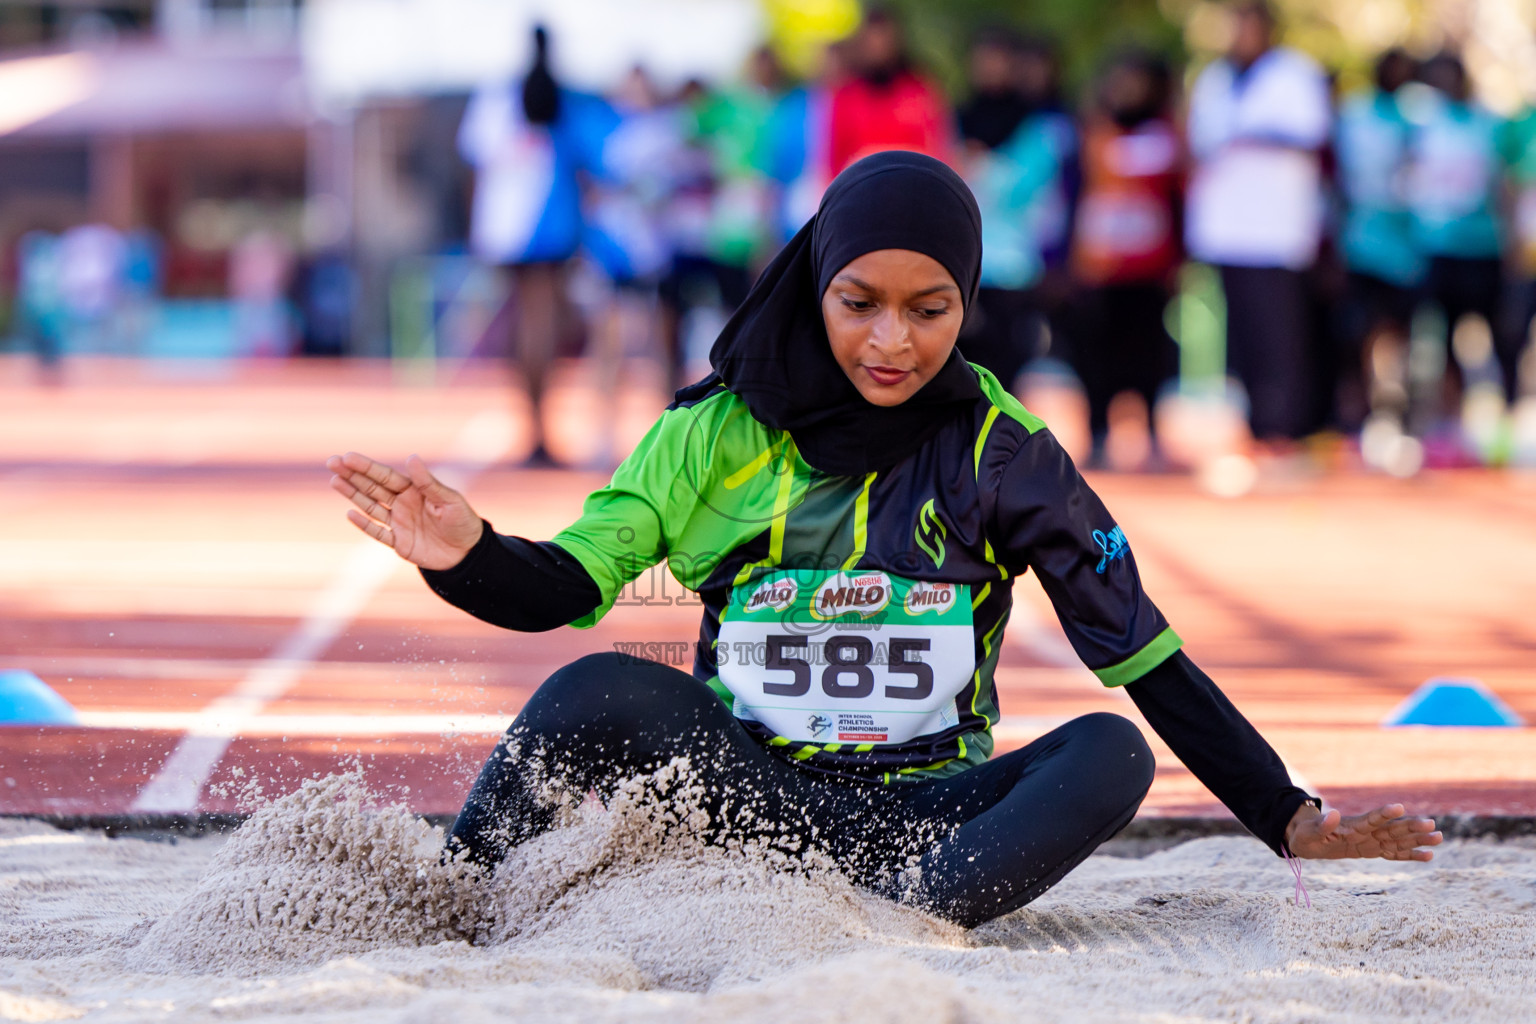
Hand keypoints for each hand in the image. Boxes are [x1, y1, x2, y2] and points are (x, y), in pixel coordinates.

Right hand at [326, 452, 482, 569]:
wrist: (468, 553)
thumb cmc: (463, 521)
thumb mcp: (449, 500)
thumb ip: (428, 482)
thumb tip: (412, 457)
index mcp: (414, 490)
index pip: (385, 475)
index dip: (366, 467)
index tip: (347, 457)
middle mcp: (403, 503)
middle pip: (373, 487)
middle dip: (352, 475)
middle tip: (332, 462)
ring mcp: (399, 523)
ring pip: (370, 506)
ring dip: (353, 494)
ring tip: (335, 481)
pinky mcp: (399, 542)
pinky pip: (378, 532)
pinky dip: (364, 524)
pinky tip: (350, 513)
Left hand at [1284, 802, 1441, 861]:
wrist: (1308, 840)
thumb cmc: (1306, 834)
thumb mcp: (1308, 833)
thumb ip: (1321, 825)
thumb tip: (1332, 813)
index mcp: (1351, 826)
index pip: (1370, 819)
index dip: (1384, 813)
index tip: (1399, 807)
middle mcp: (1366, 832)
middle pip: (1391, 828)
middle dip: (1410, 827)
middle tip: (1432, 824)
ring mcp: (1371, 841)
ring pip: (1398, 840)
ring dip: (1417, 839)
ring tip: (1438, 837)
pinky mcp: (1372, 851)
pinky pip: (1394, 854)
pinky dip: (1410, 855)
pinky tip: (1429, 855)